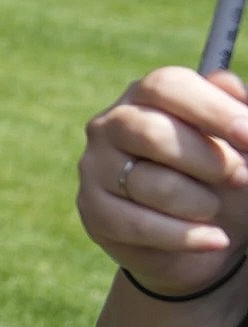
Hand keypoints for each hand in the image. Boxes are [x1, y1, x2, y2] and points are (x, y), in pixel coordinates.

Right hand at [79, 67, 247, 296]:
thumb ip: (236, 113)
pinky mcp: (94, 210)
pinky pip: (139, 225)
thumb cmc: (223, 174)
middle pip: (151, 133)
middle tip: (241, 178)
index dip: (212, 109)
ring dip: (202, 203)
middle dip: (208, 160)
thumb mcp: (237, 142)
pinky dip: (188, 236)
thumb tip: (231, 90)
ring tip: (214, 208)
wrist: (208, 230)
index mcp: (146, 96)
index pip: (167, 86)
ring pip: (151, 184)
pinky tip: (214, 239)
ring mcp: (96, 168)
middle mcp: (110, 126)